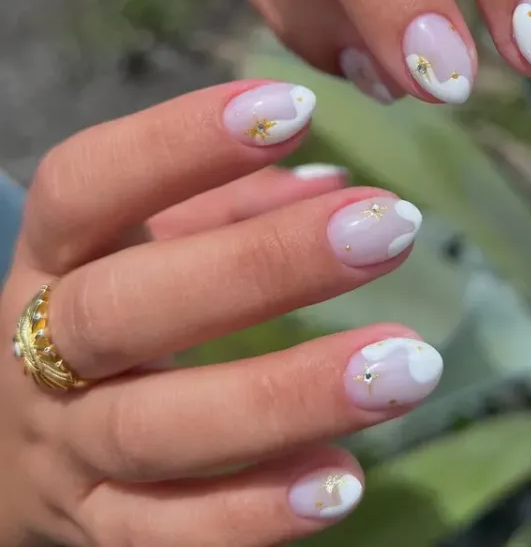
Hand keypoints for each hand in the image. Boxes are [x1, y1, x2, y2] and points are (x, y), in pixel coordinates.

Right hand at [0, 80, 437, 545]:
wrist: (7, 446)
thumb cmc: (105, 310)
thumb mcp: (142, 246)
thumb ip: (229, 209)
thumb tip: (335, 180)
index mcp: (54, 257)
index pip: (87, 185)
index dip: (179, 142)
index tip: (295, 108)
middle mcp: (39, 348)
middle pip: (130, 307)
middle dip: (264, 265)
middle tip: (391, 226)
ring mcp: (64, 448)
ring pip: (160, 429)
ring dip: (290, 396)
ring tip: (409, 365)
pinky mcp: (91, 530)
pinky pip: (164, 535)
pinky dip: (254, 513)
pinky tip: (344, 482)